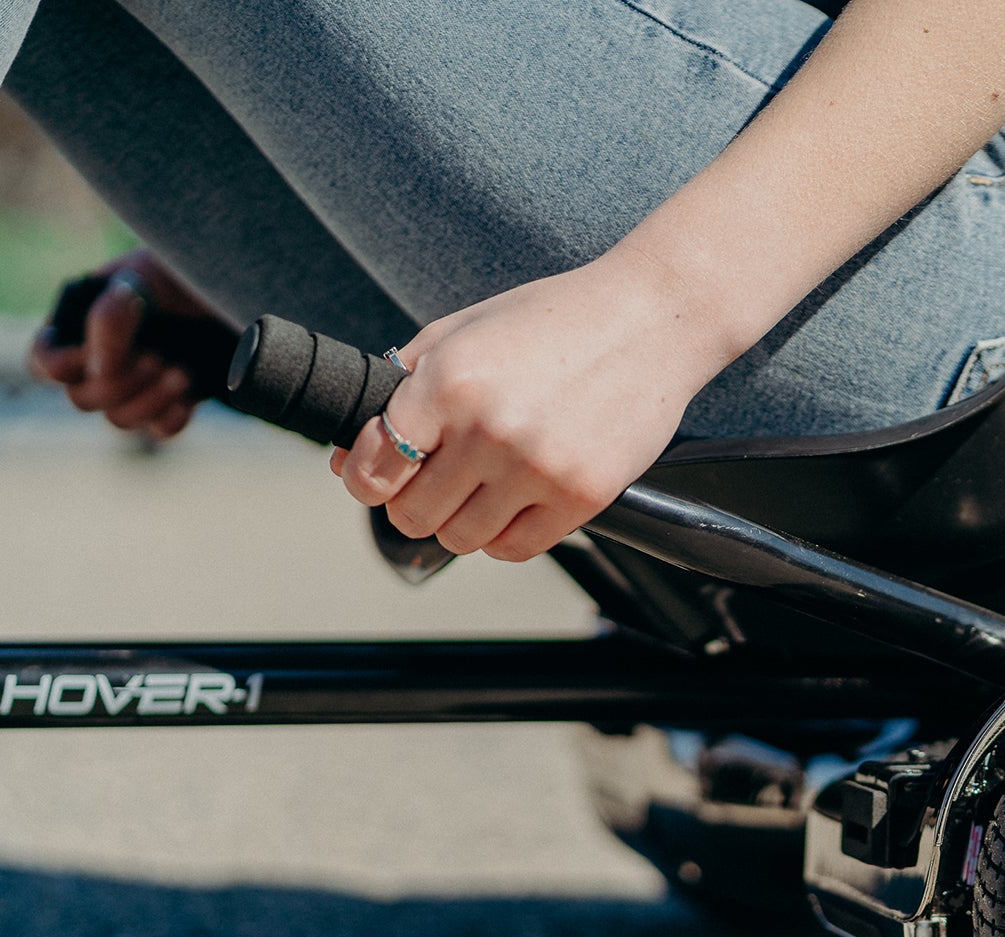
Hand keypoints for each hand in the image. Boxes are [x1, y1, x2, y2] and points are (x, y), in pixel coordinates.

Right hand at [29, 248, 211, 441]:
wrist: (234, 292)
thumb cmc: (178, 272)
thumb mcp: (142, 279)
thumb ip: (110, 315)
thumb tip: (98, 368)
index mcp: (79, 328)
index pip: (43, 364)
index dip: (59, 366)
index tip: (90, 352)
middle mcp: (101, 364)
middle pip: (82, 400)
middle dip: (118, 384)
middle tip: (157, 356)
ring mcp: (136, 389)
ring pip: (118, 420)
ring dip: (149, 401)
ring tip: (182, 372)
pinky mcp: (171, 405)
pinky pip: (158, 432)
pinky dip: (171, 419)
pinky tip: (188, 398)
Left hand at [331, 247, 736, 561]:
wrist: (653, 319)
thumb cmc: (556, 320)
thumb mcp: (464, 330)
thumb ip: (402, 385)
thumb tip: (351, 454)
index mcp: (449, 381)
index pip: (374, 468)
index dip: (365, 479)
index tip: (377, 476)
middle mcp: (489, 429)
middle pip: (413, 514)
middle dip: (413, 501)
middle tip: (434, 481)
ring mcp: (538, 468)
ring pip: (461, 539)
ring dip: (461, 521)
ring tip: (483, 487)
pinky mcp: (582, 496)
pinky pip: (514, 549)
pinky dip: (503, 536)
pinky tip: (515, 501)